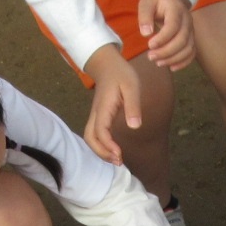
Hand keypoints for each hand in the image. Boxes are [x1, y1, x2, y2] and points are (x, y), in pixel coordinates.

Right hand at [83, 47, 141, 166]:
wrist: (107, 65)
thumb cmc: (121, 75)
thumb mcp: (132, 87)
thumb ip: (133, 106)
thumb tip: (135, 126)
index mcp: (104, 108)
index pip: (101, 131)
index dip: (108, 145)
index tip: (120, 154)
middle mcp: (96, 114)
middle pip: (90, 138)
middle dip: (102, 153)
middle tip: (119, 161)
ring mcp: (95, 115)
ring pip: (90, 137)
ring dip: (101, 151)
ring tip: (117, 159)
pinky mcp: (98, 117)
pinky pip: (95, 134)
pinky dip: (102, 145)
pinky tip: (115, 150)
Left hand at [138, 0, 195, 70]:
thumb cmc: (157, 1)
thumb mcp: (146, 2)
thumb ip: (145, 16)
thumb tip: (146, 34)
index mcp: (176, 9)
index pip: (173, 26)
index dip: (162, 38)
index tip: (149, 45)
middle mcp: (187, 20)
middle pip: (182, 40)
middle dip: (166, 51)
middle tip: (150, 57)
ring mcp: (191, 30)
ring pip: (188, 48)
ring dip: (173, 59)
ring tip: (158, 63)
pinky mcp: (191, 38)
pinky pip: (192, 53)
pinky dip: (183, 62)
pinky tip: (171, 68)